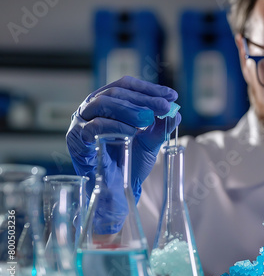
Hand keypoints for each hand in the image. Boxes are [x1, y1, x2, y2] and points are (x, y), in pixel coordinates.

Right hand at [66, 76, 180, 204]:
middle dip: (143, 98)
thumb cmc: (130, 162)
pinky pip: (93, 126)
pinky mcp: (76, 139)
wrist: (119, 189)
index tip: (172, 96)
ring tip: (148, 119)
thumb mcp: (151, 142)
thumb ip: (160, 126)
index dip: (149, 89)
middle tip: (165, 106)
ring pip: (102, 103)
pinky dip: (114, 126)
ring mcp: (81, 122)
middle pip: (116, 92)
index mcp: (108, 104)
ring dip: (129, 109)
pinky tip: (131, 132)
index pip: (126, 86)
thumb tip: (175, 112)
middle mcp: (92, 108)